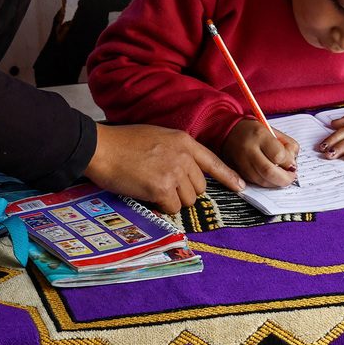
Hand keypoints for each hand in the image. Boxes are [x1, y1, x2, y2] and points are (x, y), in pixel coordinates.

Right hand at [82, 123, 245, 213]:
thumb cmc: (122, 142)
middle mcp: (183, 156)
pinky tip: (146, 194)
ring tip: (151, 187)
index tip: (241, 187)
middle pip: (198, 187)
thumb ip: (175, 151)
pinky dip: (160, 206)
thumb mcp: (156, 137)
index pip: (213, 161)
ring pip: (186, 200)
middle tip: (162, 186)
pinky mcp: (162, 189)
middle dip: (183, 192)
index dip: (228, 176)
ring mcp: (174, 172)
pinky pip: (172, 208)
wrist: (102, 147)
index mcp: (183, 141)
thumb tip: (182, 173)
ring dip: (171, 200)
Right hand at [224, 120, 300, 188]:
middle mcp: (249, 150)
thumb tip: (292, 164)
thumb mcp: (273, 131)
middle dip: (285, 179)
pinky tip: (271, 176)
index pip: (278, 155)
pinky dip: (267, 182)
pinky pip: (256, 183)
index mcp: (259, 135)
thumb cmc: (254, 132)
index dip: (289, 163)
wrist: (228, 132)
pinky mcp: (239, 173)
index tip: (292, 164)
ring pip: (263, 181)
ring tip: (282, 176)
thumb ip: (288, 145)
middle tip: (291, 177)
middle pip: (269, 172)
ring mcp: (242, 163)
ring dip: (276, 182)